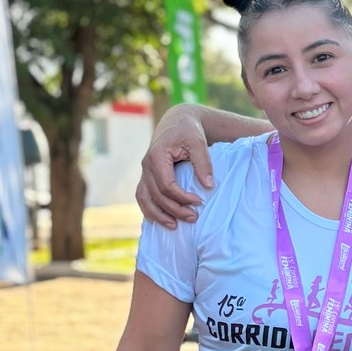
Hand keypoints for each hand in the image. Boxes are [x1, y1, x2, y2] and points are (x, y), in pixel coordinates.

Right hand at [137, 107, 212, 227]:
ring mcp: (144, 172)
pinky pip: (142, 197)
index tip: (199, 202)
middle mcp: (146, 165)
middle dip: (174, 209)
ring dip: (158, 215)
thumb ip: (203, 164)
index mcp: (157, 156)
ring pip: (145, 199)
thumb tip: (209, 187)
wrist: (176, 123)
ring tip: (174, 227)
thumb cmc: (188, 132)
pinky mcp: (147, 177)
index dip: (182, 197)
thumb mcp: (198, 143)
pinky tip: (162, 220)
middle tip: (194, 218)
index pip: (166, 184)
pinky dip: (149, 210)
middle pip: (157, 195)